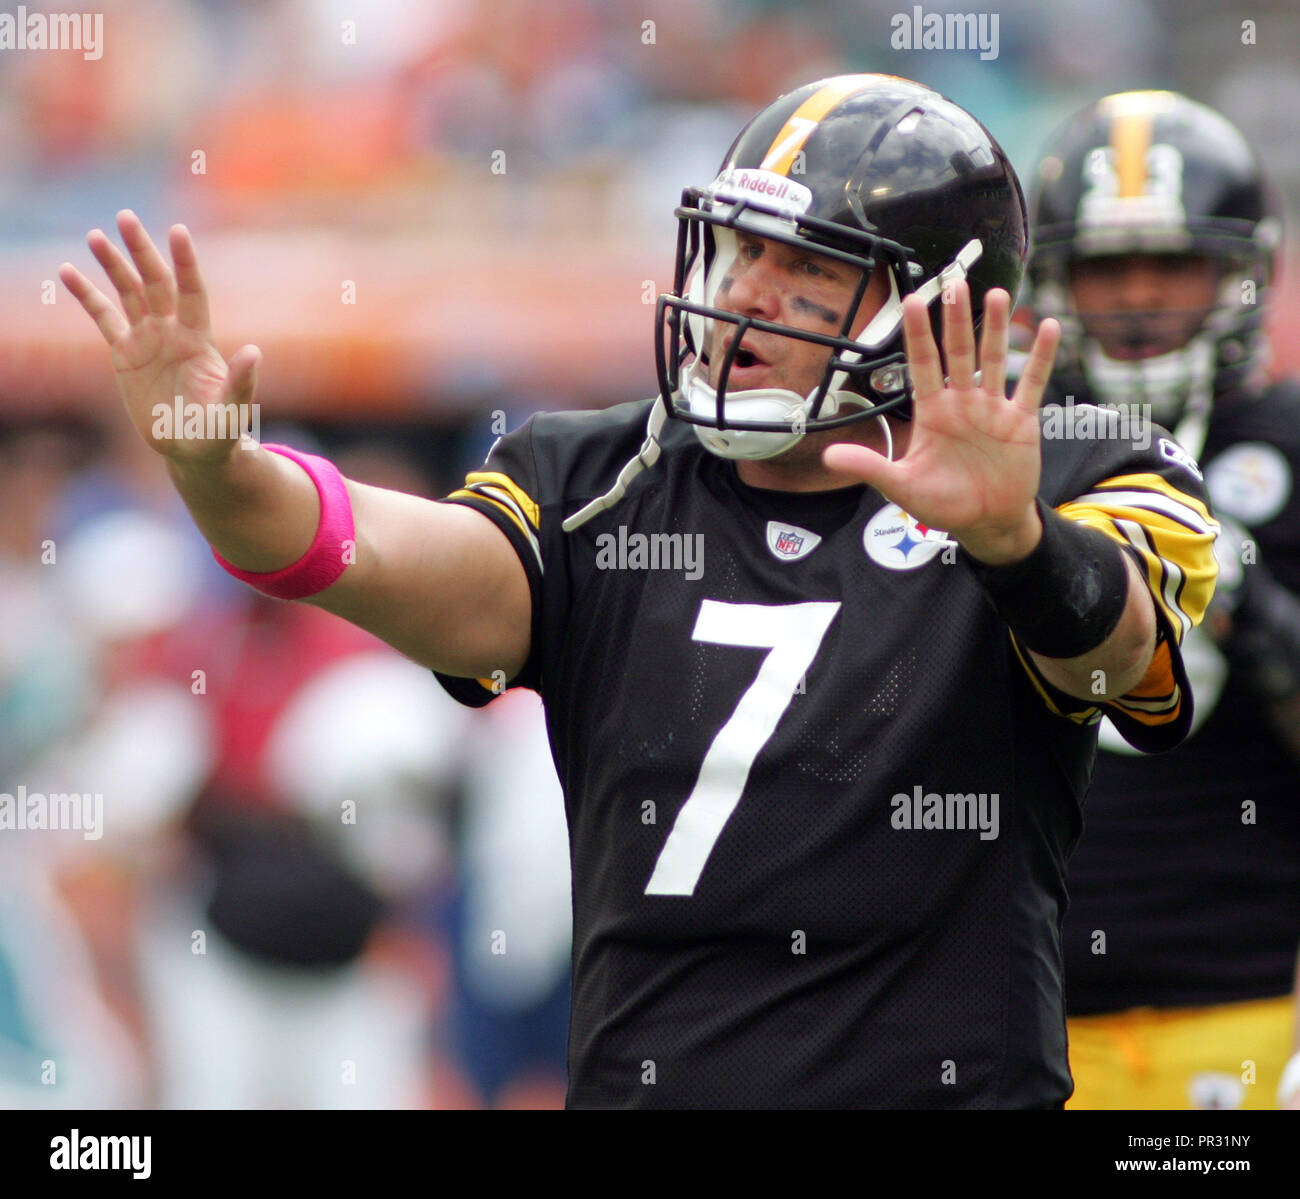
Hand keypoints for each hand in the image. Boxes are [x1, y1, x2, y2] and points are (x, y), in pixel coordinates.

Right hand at [59, 211, 261, 462]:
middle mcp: (172, 331)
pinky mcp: (125, 354)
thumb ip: (241, 381)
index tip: (178, 231)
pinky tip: (68, 272)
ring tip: (94, 235)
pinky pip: (103, 318)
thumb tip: (254, 353)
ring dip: (112, 265)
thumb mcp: (232, 409)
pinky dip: (87, 296)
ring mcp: (148, 340)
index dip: (185, 263)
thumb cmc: (219, 431)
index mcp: (199, 339)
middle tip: (125, 216)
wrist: (193, 449)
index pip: (192, 292)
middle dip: (141, 250)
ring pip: (128, 293)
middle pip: (155, 282)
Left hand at [823, 282, 1060, 564]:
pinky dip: (1041, 357)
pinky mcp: (1021, 421)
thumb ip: (870, 466)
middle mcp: (962, 402)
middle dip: (956, 318)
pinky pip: (1032, 384)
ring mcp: (992, 408)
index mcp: (932, 412)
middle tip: (955, 281)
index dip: (918, 332)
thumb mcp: (901, 486)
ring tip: (995, 294)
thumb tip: (828, 456)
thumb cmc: (943, 503)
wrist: (986, 523)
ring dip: (995, 328)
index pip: (923, 363)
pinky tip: (1049, 328)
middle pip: (958, 351)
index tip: (912, 300)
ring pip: (993, 359)